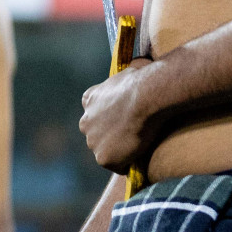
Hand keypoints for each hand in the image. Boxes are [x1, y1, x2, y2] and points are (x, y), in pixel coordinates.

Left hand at [79, 57, 158, 172]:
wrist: (146, 96)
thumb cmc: (143, 80)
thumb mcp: (130, 70)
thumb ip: (127, 75)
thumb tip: (140, 65)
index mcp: (89, 99)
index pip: (95, 112)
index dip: (111, 117)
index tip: (125, 118)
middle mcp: (85, 121)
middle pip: (97, 134)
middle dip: (111, 136)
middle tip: (134, 135)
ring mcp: (92, 142)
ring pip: (106, 151)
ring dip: (119, 151)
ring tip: (139, 146)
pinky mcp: (103, 158)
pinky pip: (117, 166)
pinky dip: (127, 164)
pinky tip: (141, 155)